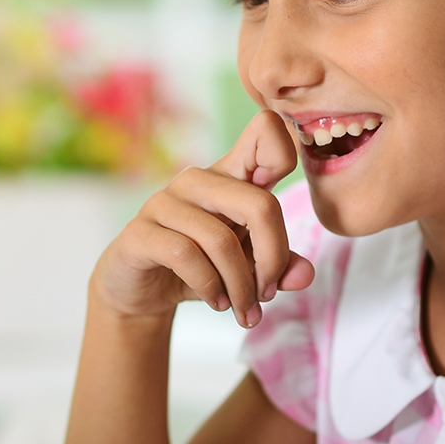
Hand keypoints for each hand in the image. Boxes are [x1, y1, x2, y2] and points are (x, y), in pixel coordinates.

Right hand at [89, 110, 313, 328]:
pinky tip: (217, 302)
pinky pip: (186, 256)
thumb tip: (304, 274)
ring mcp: (164, 202)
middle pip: (260, 204)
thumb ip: (278, 266)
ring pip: (221, 240)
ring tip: (243, 310)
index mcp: (230, 176)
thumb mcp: (246, 268)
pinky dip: (210, 287)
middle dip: (273, 260)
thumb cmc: (199, 268)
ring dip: (241, 286)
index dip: (284, 151)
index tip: (282, 201)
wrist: (142, 291)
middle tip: (267, 295)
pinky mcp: (139, 232)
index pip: (264, 133)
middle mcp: (198, 181)